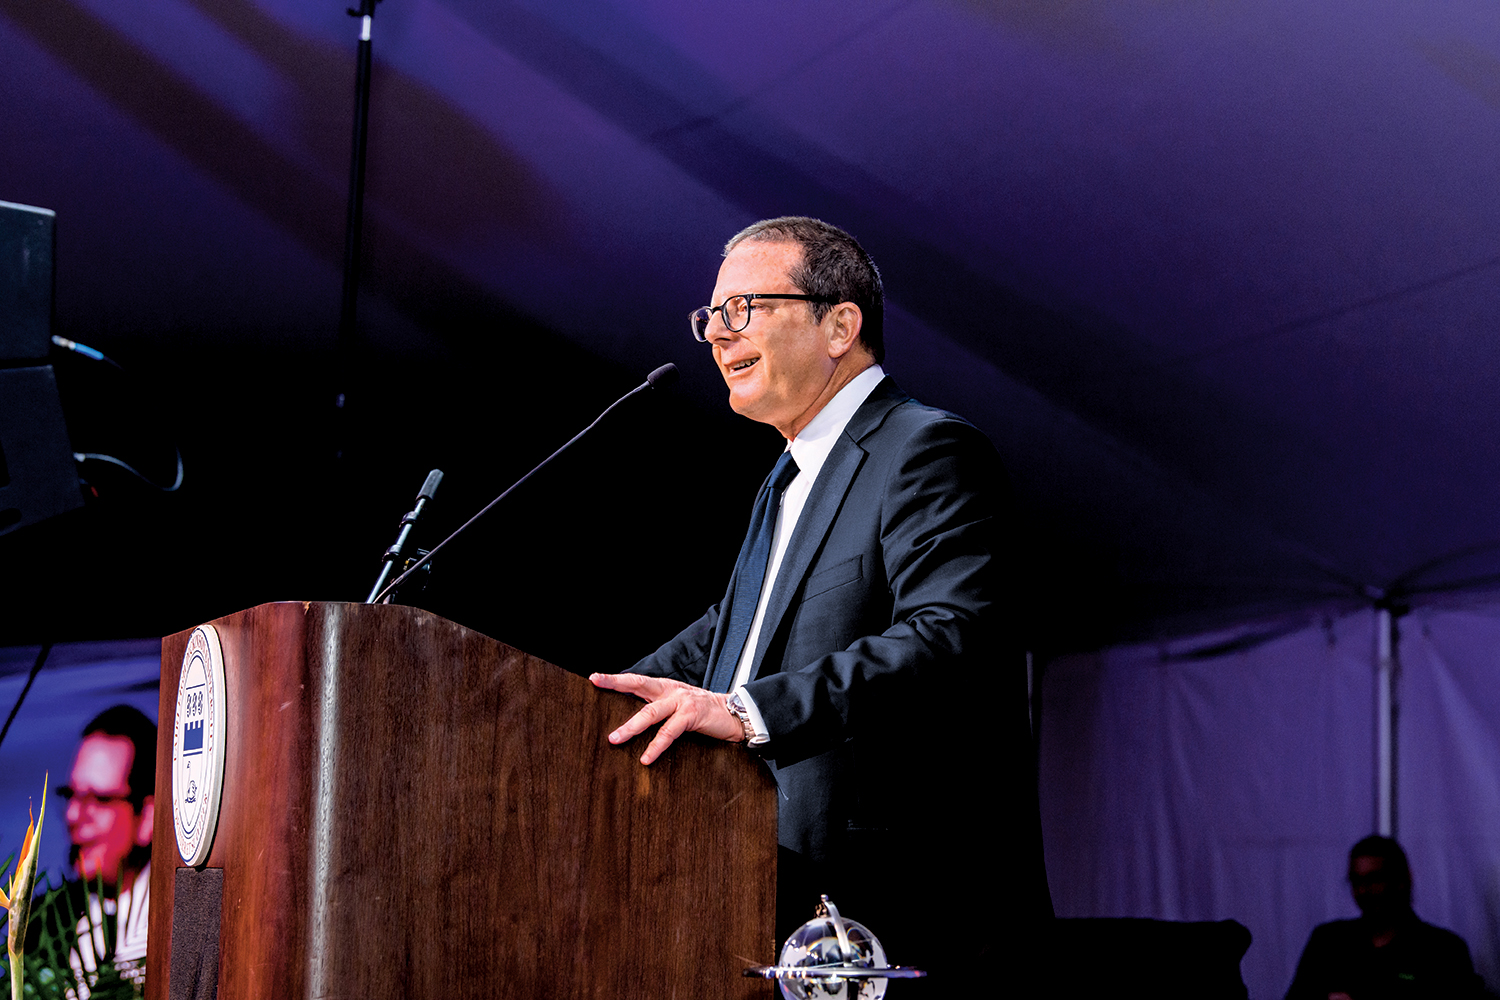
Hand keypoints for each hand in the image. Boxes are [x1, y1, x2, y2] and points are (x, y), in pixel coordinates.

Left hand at [589, 673, 742, 764]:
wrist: (734, 714)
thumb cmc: (703, 712)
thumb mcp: (678, 706)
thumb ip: (659, 708)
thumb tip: (632, 721)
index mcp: (665, 688)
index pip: (636, 681)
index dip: (615, 679)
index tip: (594, 678)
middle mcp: (671, 691)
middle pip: (639, 684)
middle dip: (616, 683)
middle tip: (596, 682)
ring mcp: (681, 701)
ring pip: (650, 712)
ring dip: (631, 727)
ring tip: (615, 739)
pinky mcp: (691, 715)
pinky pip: (669, 732)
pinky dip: (656, 746)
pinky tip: (646, 757)